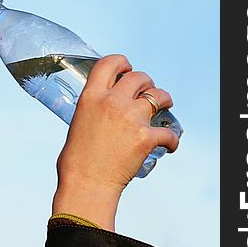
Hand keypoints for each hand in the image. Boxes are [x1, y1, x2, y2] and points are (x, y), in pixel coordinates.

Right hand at [51, 54, 179, 230]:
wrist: (86, 184)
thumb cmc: (76, 160)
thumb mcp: (78, 121)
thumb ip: (94, 108)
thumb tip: (104, 109)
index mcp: (91, 96)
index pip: (110, 63)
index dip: (122, 62)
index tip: (127, 68)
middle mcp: (112, 102)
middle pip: (139, 77)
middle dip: (146, 82)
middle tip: (146, 92)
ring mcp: (131, 118)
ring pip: (159, 96)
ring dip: (164, 99)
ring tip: (164, 107)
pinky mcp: (145, 138)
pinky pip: (168, 133)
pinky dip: (171, 140)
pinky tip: (169, 144)